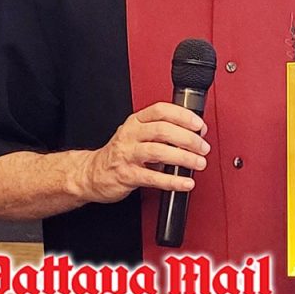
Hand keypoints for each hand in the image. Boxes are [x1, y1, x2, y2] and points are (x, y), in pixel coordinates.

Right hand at [78, 102, 209, 202]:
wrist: (91, 174)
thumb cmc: (122, 152)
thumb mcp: (138, 134)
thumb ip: (162, 131)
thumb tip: (194, 133)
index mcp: (137, 121)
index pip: (162, 110)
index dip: (183, 116)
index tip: (199, 125)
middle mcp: (131, 135)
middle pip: (163, 130)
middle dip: (188, 139)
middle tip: (203, 147)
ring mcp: (127, 154)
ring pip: (159, 151)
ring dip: (184, 157)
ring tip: (199, 163)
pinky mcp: (127, 175)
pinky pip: (153, 178)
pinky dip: (172, 181)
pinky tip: (186, 183)